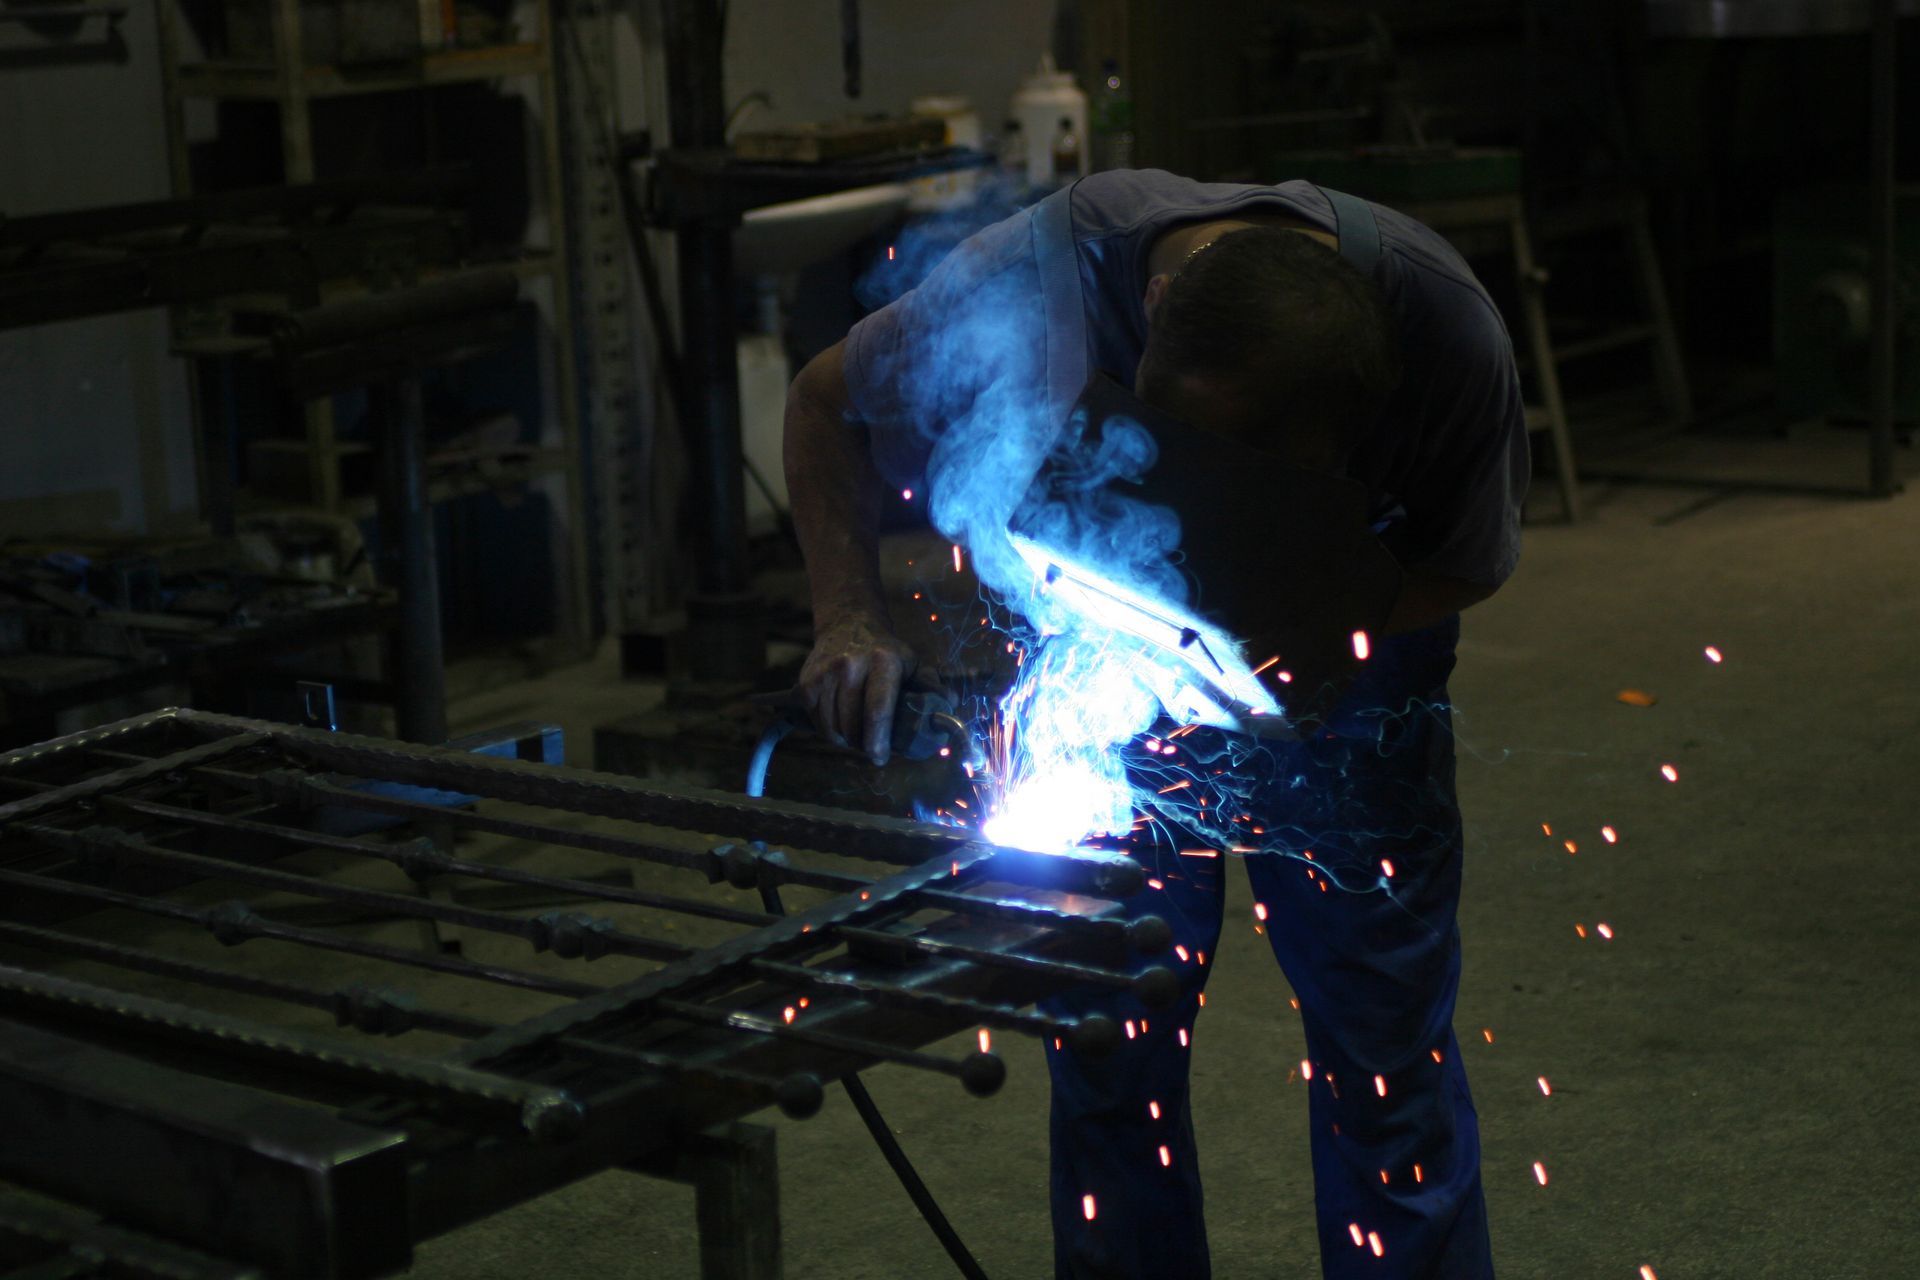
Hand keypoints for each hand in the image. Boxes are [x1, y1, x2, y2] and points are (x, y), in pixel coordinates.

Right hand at [798, 614, 916, 764]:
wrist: (848, 623)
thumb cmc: (886, 651)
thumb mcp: (913, 663)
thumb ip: (931, 686)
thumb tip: (949, 706)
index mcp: (882, 661)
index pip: (878, 710)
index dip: (879, 741)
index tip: (881, 758)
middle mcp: (850, 665)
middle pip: (853, 725)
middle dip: (863, 744)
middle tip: (872, 747)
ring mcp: (825, 674)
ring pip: (833, 728)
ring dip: (846, 740)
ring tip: (857, 735)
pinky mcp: (806, 683)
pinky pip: (817, 722)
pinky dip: (829, 731)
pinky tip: (841, 724)